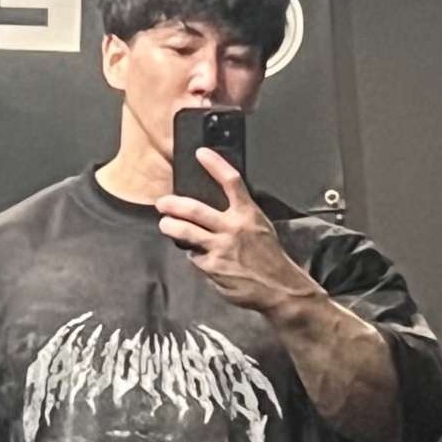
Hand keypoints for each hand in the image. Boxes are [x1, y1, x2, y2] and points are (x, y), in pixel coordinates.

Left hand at [155, 148, 323, 312]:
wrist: (279, 288)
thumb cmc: (269, 257)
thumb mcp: (260, 227)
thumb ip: (240, 215)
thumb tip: (217, 207)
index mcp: (248, 213)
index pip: (231, 181)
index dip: (215, 165)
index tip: (200, 154)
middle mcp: (233, 227)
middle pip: (195, 209)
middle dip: (173, 204)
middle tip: (162, 203)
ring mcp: (221, 247)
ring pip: (186, 232)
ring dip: (171, 227)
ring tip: (165, 225)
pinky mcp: (212, 267)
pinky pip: (194, 257)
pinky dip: (193, 255)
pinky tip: (196, 255)